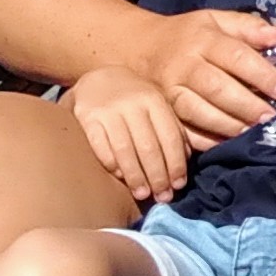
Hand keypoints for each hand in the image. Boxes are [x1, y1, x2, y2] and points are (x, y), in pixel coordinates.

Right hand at [70, 68, 189, 203]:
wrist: (97, 77)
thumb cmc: (134, 100)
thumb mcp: (156, 105)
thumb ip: (172, 129)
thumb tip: (188, 159)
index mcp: (155, 100)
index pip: (170, 137)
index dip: (175, 164)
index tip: (178, 185)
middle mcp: (133, 104)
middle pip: (149, 147)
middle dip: (158, 176)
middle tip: (162, 197)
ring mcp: (109, 110)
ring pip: (125, 150)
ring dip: (136, 177)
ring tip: (143, 194)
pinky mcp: (87, 118)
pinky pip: (100, 147)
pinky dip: (111, 165)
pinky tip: (119, 178)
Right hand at [146, 6, 275, 142]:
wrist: (140, 47)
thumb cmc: (189, 34)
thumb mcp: (216, 19)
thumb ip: (248, 27)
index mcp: (203, 39)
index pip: (237, 57)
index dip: (263, 75)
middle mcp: (185, 66)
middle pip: (217, 88)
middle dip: (247, 105)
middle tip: (271, 116)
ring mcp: (170, 91)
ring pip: (198, 112)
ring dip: (228, 125)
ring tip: (251, 131)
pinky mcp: (162, 111)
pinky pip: (182, 130)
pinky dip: (204, 139)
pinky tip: (225, 143)